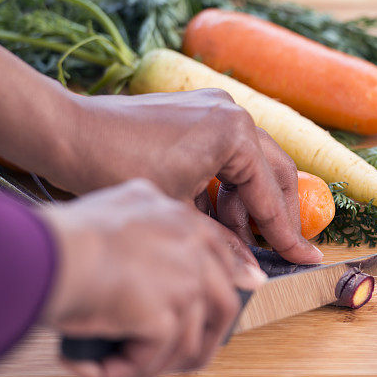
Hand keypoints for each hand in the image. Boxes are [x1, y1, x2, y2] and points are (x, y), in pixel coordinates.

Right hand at [40, 179, 266, 376]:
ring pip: (190, 340)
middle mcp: (188, 242)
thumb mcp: (109, 213)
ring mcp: (184, 277)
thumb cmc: (57, 239)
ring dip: (156, 365)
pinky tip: (98, 372)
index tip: (221, 313)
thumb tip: (152, 270)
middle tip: (173, 362)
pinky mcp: (168, 311)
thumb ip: (138, 232)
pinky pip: (155, 357)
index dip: (220, 288)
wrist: (40, 255)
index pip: (218, 254)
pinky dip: (126, 372)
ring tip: (119, 373)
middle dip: (202, 340)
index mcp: (176, 215)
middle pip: (223, 302)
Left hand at [46, 90, 322, 264]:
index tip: (308, 258)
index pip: (271, 194)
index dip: (287, 234)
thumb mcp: (178, 213)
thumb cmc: (115, 168)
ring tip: (238, 240)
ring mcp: (214, 106)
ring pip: (249, 163)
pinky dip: (225, 184)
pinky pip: (225, 152)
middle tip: (284, 249)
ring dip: (247, 202)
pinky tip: (215, 213)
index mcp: (235, 132)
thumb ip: (223, 240)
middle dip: (276, 214)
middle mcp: (233, 111)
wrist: (68, 134)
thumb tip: (252, 270)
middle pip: (273, 172)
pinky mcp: (195, 110)